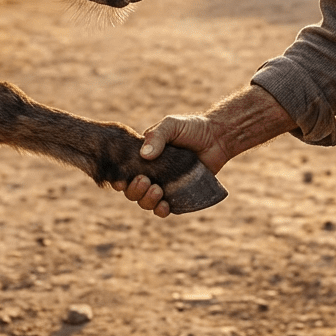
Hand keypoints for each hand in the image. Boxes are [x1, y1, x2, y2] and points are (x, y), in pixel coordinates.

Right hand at [110, 113, 230, 217]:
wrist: (216, 138)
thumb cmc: (191, 128)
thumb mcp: (171, 125)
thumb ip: (157, 136)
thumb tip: (144, 155)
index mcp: (143, 157)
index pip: (124, 171)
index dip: (119, 179)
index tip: (121, 181)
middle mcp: (151, 172)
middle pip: (132, 190)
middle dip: (134, 190)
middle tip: (145, 180)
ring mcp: (164, 185)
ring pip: (146, 202)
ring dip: (146, 200)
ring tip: (157, 190)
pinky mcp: (178, 195)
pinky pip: (164, 208)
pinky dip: (161, 210)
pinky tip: (164, 206)